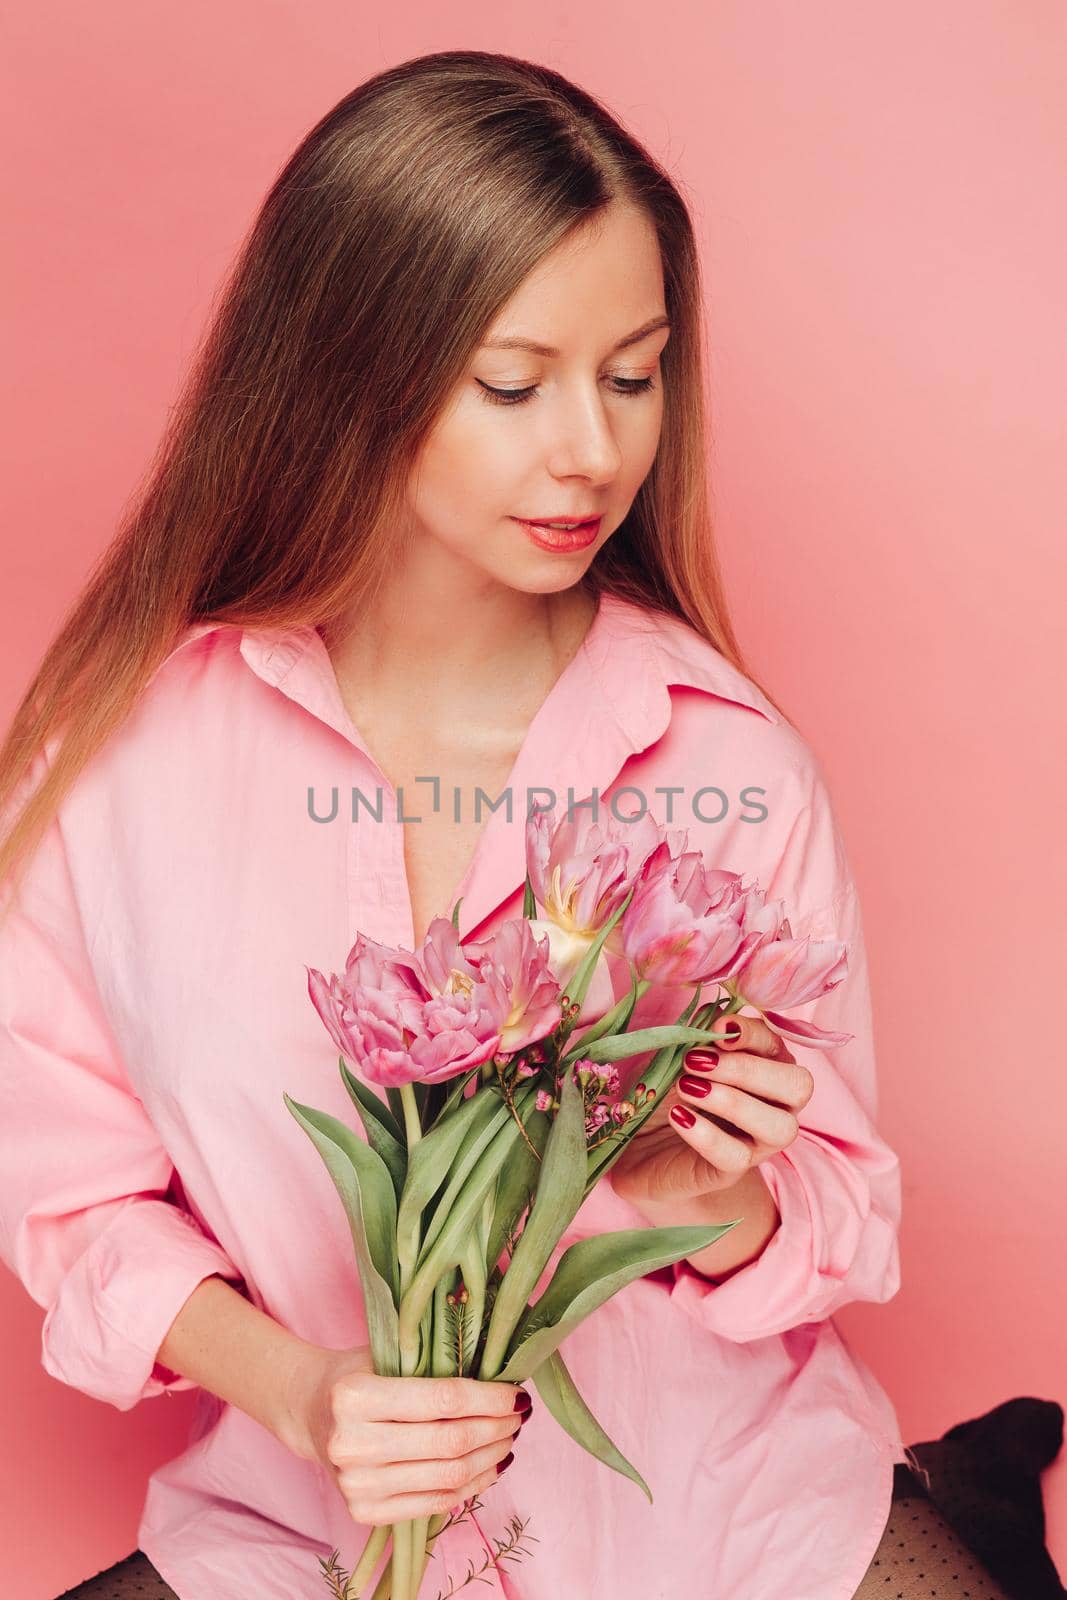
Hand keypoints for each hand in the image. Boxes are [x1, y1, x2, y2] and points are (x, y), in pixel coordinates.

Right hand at [287, 1343, 531, 1525]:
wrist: (310, 1409)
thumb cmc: (358, 1371)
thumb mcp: (387, 1350)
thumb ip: (434, 1358)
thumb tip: (502, 1369)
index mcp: (356, 1395)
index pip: (444, 1399)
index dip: (490, 1398)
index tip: (517, 1393)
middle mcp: (351, 1443)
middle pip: (451, 1442)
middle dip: (497, 1428)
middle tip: (520, 1414)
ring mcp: (355, 1484)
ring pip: (448, 1477)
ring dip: (491, 1457)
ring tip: (510, 1437)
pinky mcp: (362, 1511)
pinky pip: (435, 1504)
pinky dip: (472, 1486)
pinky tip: (491, 1466)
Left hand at [608, 1012, 813, 1208]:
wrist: (640, 1145)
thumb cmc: (669, 1090)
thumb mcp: (679, 1058)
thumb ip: (699, 1038)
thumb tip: (708, 1016)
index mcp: (768, 1067)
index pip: (777, 1045)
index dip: (751, 1033)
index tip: (717, 1027)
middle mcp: (776, 1105)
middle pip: (798, 1086)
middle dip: (749, 1069)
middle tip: (696, 1061)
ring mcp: (759, 1143)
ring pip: (780, 1128)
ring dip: (733, 1102)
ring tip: (686, 1086)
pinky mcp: (730, 1171)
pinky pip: (735, 1158)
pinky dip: (707, 1135)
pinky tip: (679, 1116)